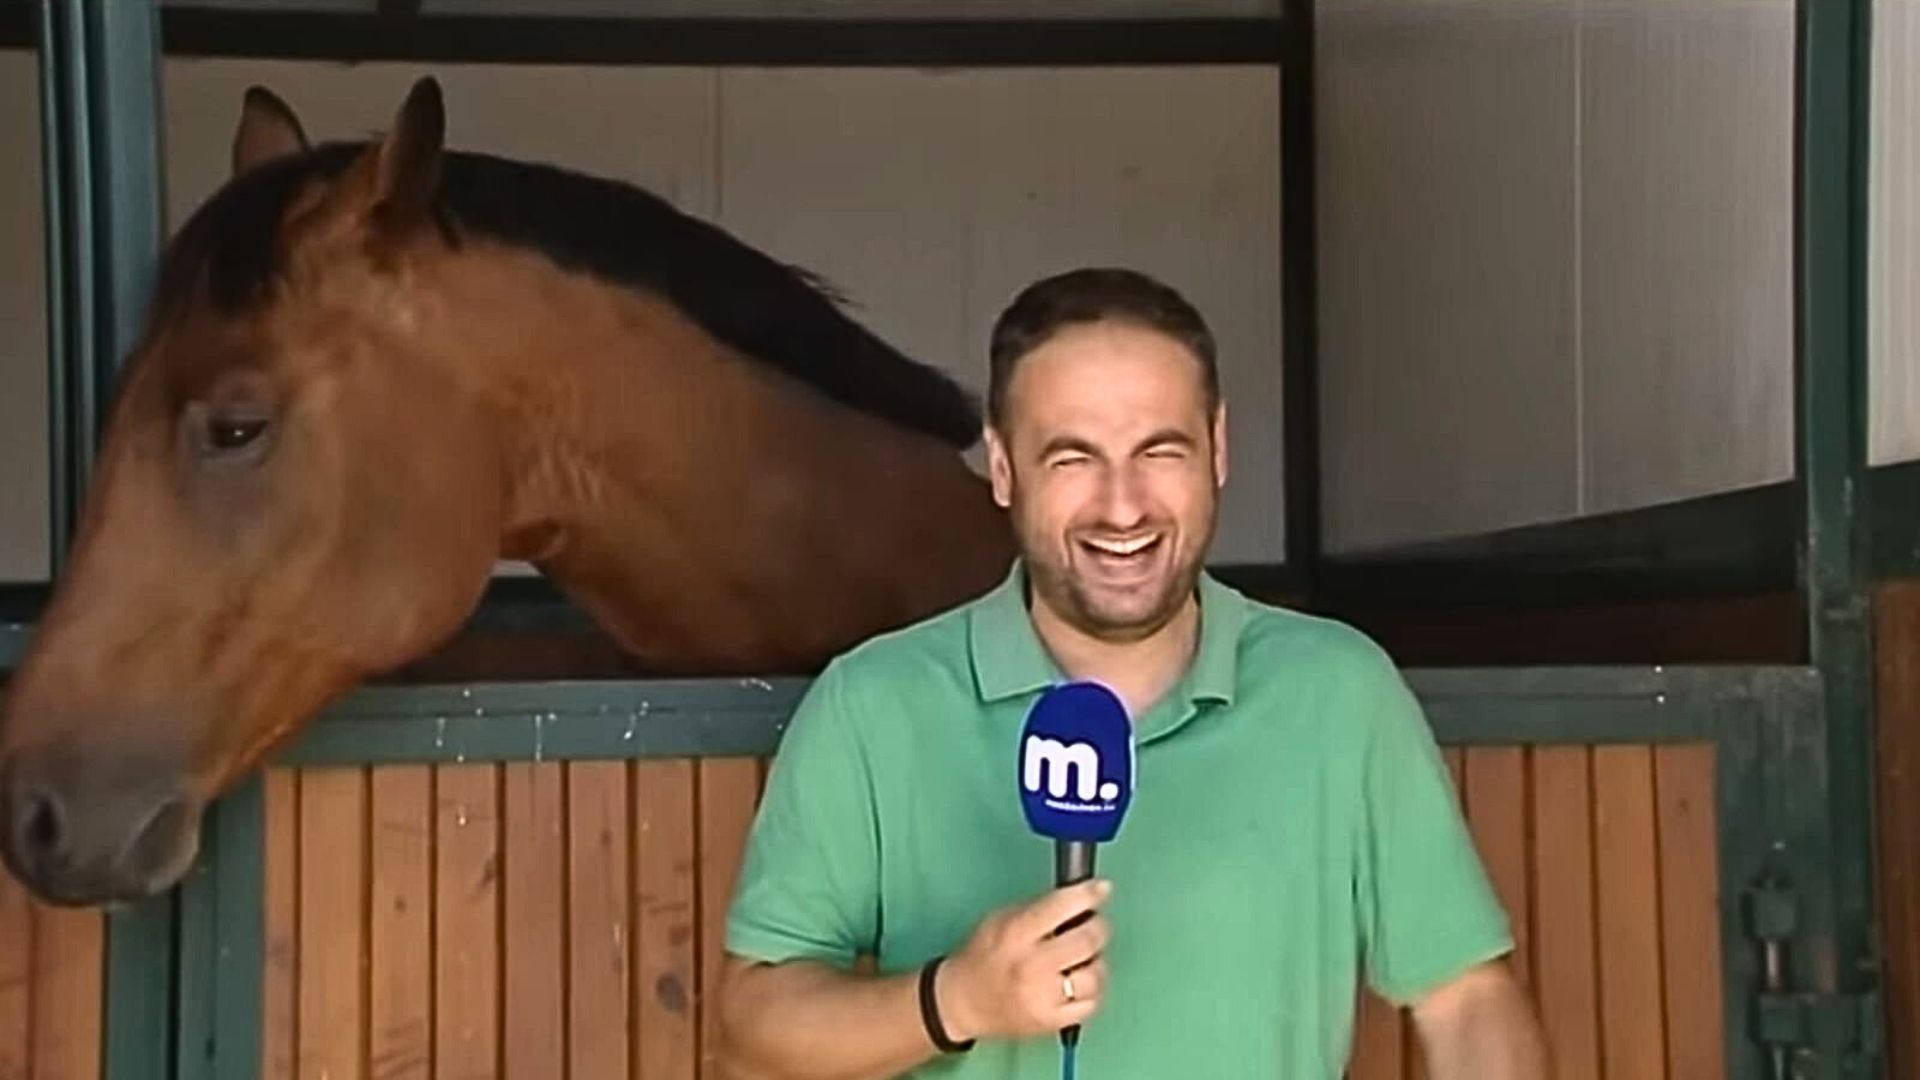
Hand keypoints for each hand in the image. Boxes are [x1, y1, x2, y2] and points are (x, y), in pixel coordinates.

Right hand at [935, 878, 1112, 1043]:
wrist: (963, 1003)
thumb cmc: (981, 957)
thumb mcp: (1000, 919)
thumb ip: (1039, 908)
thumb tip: (1079, 898)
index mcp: (1016, 934)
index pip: (1063, 906)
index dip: (1089, 894)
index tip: (1101, 889)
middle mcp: (1032, 966)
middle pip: (1087, 941)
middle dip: (1098, 928)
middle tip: (1093, 926)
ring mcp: (1043, 998)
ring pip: (1094, 975)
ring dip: (1095, 963)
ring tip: (1082, 960)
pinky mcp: (1052, 1022)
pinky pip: (1091, 1003)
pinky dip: (1091, 990)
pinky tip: (1078, 983)